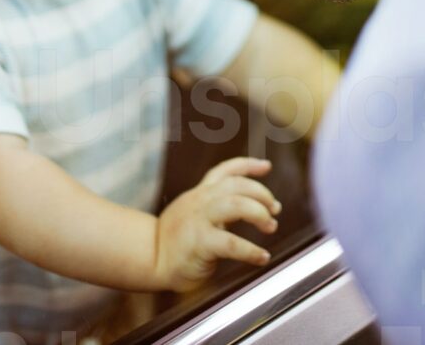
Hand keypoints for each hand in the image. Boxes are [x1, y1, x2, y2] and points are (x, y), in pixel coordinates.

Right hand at [154, 157, 280, 292]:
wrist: (149, 258)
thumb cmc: (174, 241)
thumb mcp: (193, 214)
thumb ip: (216, 208)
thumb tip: (251, 209)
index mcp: (200, 193)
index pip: (225, 171)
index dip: (248, 165)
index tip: (267, 166)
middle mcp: (200, 201)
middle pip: (237, 185)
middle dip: (262, 194)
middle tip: (274, 210)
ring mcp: (198, 220)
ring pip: (236, 205)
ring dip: (259, 214)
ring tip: (271, 226)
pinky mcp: (199, 242)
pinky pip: (231, 243)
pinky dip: (251, 250)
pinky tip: (262, 257)